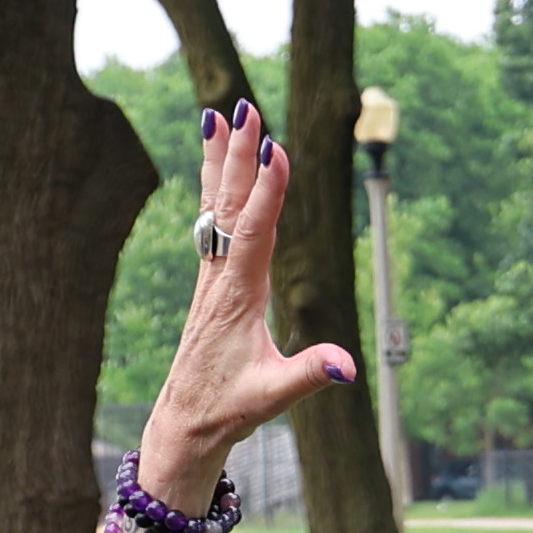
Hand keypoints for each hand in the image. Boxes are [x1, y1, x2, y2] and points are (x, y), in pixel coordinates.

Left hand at [137, 100, 361, 506]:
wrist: (185, 422)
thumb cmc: (229, 407)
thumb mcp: (273, 397)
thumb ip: (310, 375)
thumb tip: (347, 366)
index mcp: (237, 296)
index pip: (254, 232)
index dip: (267, 190)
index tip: (275, 148)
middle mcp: (220, 278)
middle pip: (230, 205)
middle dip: (239, 156)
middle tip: (245, 110)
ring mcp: (212, 277)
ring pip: (215, 207)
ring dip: (219, 161)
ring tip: (218, 116)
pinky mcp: (211, 282)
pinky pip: (213, 222)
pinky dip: (215, 188)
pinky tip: (216, 166)